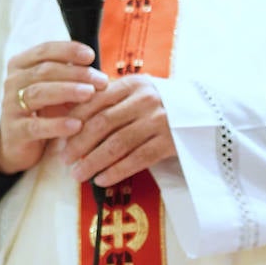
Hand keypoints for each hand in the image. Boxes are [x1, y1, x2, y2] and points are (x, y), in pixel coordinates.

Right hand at [0, 41, 107, 174]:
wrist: (19, 144)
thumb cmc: (43, 111)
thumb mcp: (56, 89)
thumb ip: (72, 77)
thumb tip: (101, 75)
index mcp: (21, 65)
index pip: (44, 50)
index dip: (68, 50)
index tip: (91, 56)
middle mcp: (13, 82)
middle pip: (45, 71)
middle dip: (76, 73)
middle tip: (101, 80)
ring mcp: (11, 106)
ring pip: (38, 93)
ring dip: (67, 91)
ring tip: (89, 93)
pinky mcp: (15, 131)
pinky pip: (36, 126)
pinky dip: (57, 125)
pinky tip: (77, 125)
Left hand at [60, 73, 176, 186]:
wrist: (205, 110)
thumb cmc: (162, 103)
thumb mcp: (138, 92)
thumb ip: (111, 99)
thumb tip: (70, 116)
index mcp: (133, 84)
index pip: (95, 102)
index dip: (74, 121)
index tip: (60, 136)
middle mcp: (146, 100)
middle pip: (103, 123)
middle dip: (79, 143)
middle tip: (64, 159)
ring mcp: (160, 121)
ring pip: (118, 144)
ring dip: (94, 161)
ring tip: (78, 174)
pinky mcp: (171, 142)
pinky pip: (138, 159)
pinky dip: (117, 171)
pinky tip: (102, 180)